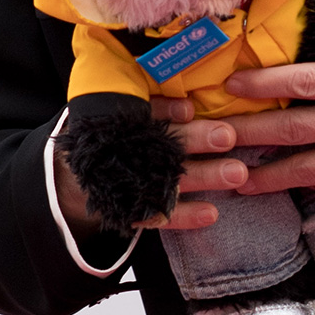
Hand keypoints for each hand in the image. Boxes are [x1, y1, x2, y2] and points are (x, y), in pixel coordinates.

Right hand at [52, 98, 245, 237]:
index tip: (190, 108)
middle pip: (164, 144)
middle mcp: (131, 152)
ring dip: (205, 176)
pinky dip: (186, 215)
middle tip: (228, 136)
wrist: (76, 174)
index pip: (147, 113)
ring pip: (171, 178)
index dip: (168, 110)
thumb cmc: (120, 132)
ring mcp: (133, 183)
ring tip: (237, 173)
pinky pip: (161, 216)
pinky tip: (211, 214)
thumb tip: (190, 98)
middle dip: (197, 139)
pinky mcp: (135, 210)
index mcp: (128, 124)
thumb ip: (156, 102)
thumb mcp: (128, 110)